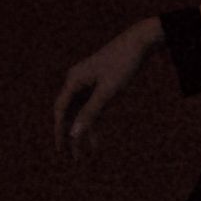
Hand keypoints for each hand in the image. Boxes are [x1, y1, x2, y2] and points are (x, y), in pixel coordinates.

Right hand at [53, 16, 164, 158]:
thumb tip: (75, 134)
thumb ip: (91, 112)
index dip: (59, 131)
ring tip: (84, 154)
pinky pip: (91, 107)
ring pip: (80, 112)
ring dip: (82, 131)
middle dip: (70, 135)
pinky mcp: (99, 84)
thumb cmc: (123, 64)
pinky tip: (96, 140)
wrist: (141, 42)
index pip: (61, 110)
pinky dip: (93, 122)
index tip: (61, 149)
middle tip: (72, 157)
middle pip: (68, 113)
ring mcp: (87, 82)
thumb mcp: (109, 91)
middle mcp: (76, 80)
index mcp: (73, 80)